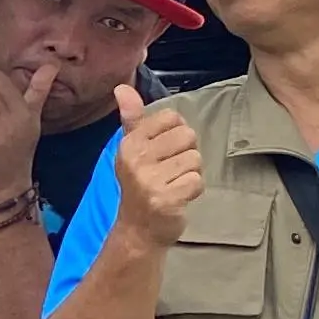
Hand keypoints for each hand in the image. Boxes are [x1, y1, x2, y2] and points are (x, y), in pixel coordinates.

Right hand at [106, 82, 201, 247]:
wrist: (138, 231)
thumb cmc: (141, 185)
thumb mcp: (133, 150)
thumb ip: (132, 118)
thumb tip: (122, 88)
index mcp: (130, 143)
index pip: (172, 118)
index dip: (176, 134)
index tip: (163, 153)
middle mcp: (136, 160)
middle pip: (188, 136)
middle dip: (186, 154)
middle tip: (171, 171)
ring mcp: (150, 181)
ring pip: (195, 159)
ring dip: (190, 174)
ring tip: (174, 184)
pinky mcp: (165, 200)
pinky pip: (196, 181)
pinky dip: (193, 190)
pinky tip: (178, 197)